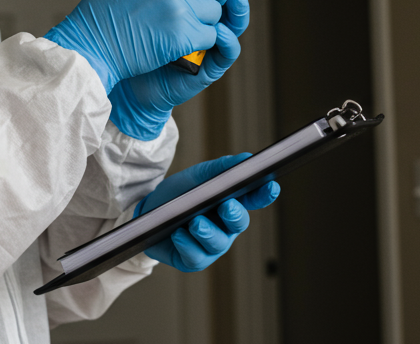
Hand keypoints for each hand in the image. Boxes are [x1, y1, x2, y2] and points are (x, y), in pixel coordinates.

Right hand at [45, 0, 262, 89]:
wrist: (93, 44)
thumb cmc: (107, 8)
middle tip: (190, 6)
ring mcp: (184, 8)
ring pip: (216, 13)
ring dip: (202, 21)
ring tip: (172, 24)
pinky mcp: (186, 35)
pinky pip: (210, 35)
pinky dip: (198, 41)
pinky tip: (174, 40)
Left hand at [108, 0, 249, 139]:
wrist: (114, 65)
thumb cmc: (129, 25)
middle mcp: (203, 17)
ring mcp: (207, 40)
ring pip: (235, 22)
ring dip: (232, 12)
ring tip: (228, 1)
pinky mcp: (206, 65)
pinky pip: (228, 50)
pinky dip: (227, 39)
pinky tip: (219, 31)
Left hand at [135, 154, 279, 271]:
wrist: (148, 213)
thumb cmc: (177, 195)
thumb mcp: (197, 177)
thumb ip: (220, 169)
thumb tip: (245, 159)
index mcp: (231, 203)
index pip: (253, 199)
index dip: (264, 194)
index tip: (271, 185)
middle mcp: (226, 227)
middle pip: (239, 223)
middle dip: (234, 215)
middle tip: (226, 205)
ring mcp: (212, 246)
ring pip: (218, 243)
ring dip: (208, 232)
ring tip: (195, 222)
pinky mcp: (194, 260)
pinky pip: (196, 257)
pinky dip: (187, 244)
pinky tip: (178, 234)